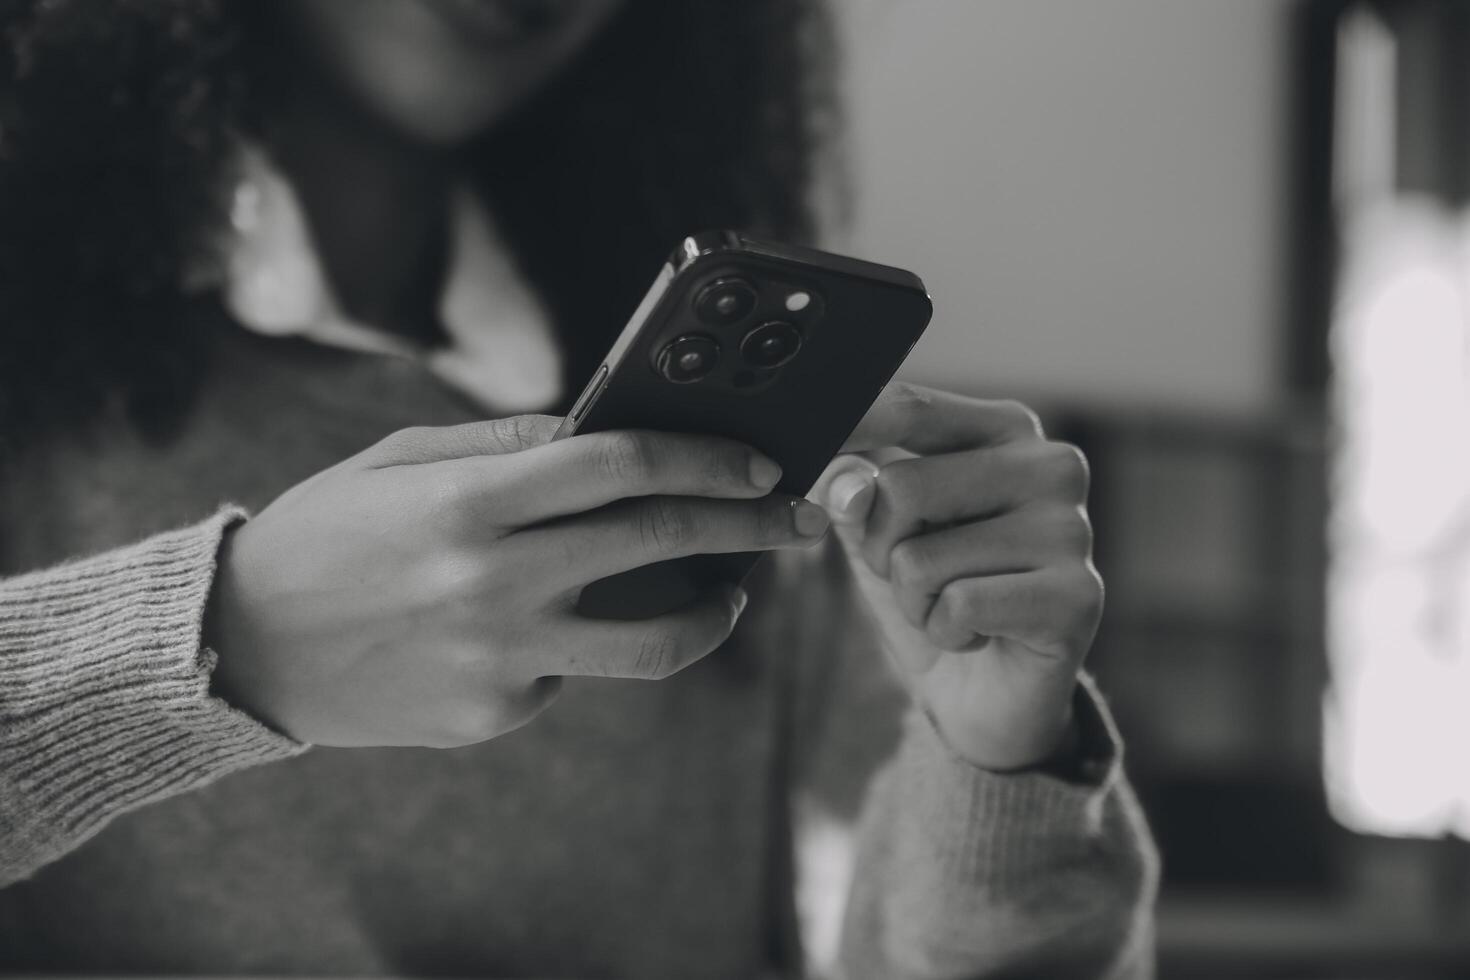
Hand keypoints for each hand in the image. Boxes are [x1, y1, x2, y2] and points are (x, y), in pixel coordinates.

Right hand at [205, 416, 829, 747]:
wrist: (243, 648)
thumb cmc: (326, 533)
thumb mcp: (398, 457)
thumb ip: (504, 441)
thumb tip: (599, 427)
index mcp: (470, 499)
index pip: (621, 462)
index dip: (704, 457)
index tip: (757, 459)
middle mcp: (495, 579)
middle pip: (658, 542)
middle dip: (748, 525)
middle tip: (796, 517)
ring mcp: (501, 656)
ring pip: (652, 643)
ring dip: (714, 613)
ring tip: (733, 596)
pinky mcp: (497, 710)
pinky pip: (571, 670)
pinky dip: (579, 640)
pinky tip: (540, 626)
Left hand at [811, 384, 1101, 770]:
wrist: (990, 696)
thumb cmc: (937, 594)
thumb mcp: (879, 533)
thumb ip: (854, 492)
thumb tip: (847, 486)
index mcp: (1007, 429)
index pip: (910, 407)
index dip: (845, 428)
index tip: (797, 441)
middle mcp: (1052, 465)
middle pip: (902, 487)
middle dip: (883, 550)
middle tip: (921, 579)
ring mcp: (1072, 529)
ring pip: (921, 557)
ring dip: (915, 601)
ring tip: (956, 608)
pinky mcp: (1077, 596)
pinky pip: (957, 607)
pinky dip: (946, 632)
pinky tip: (980, 637)